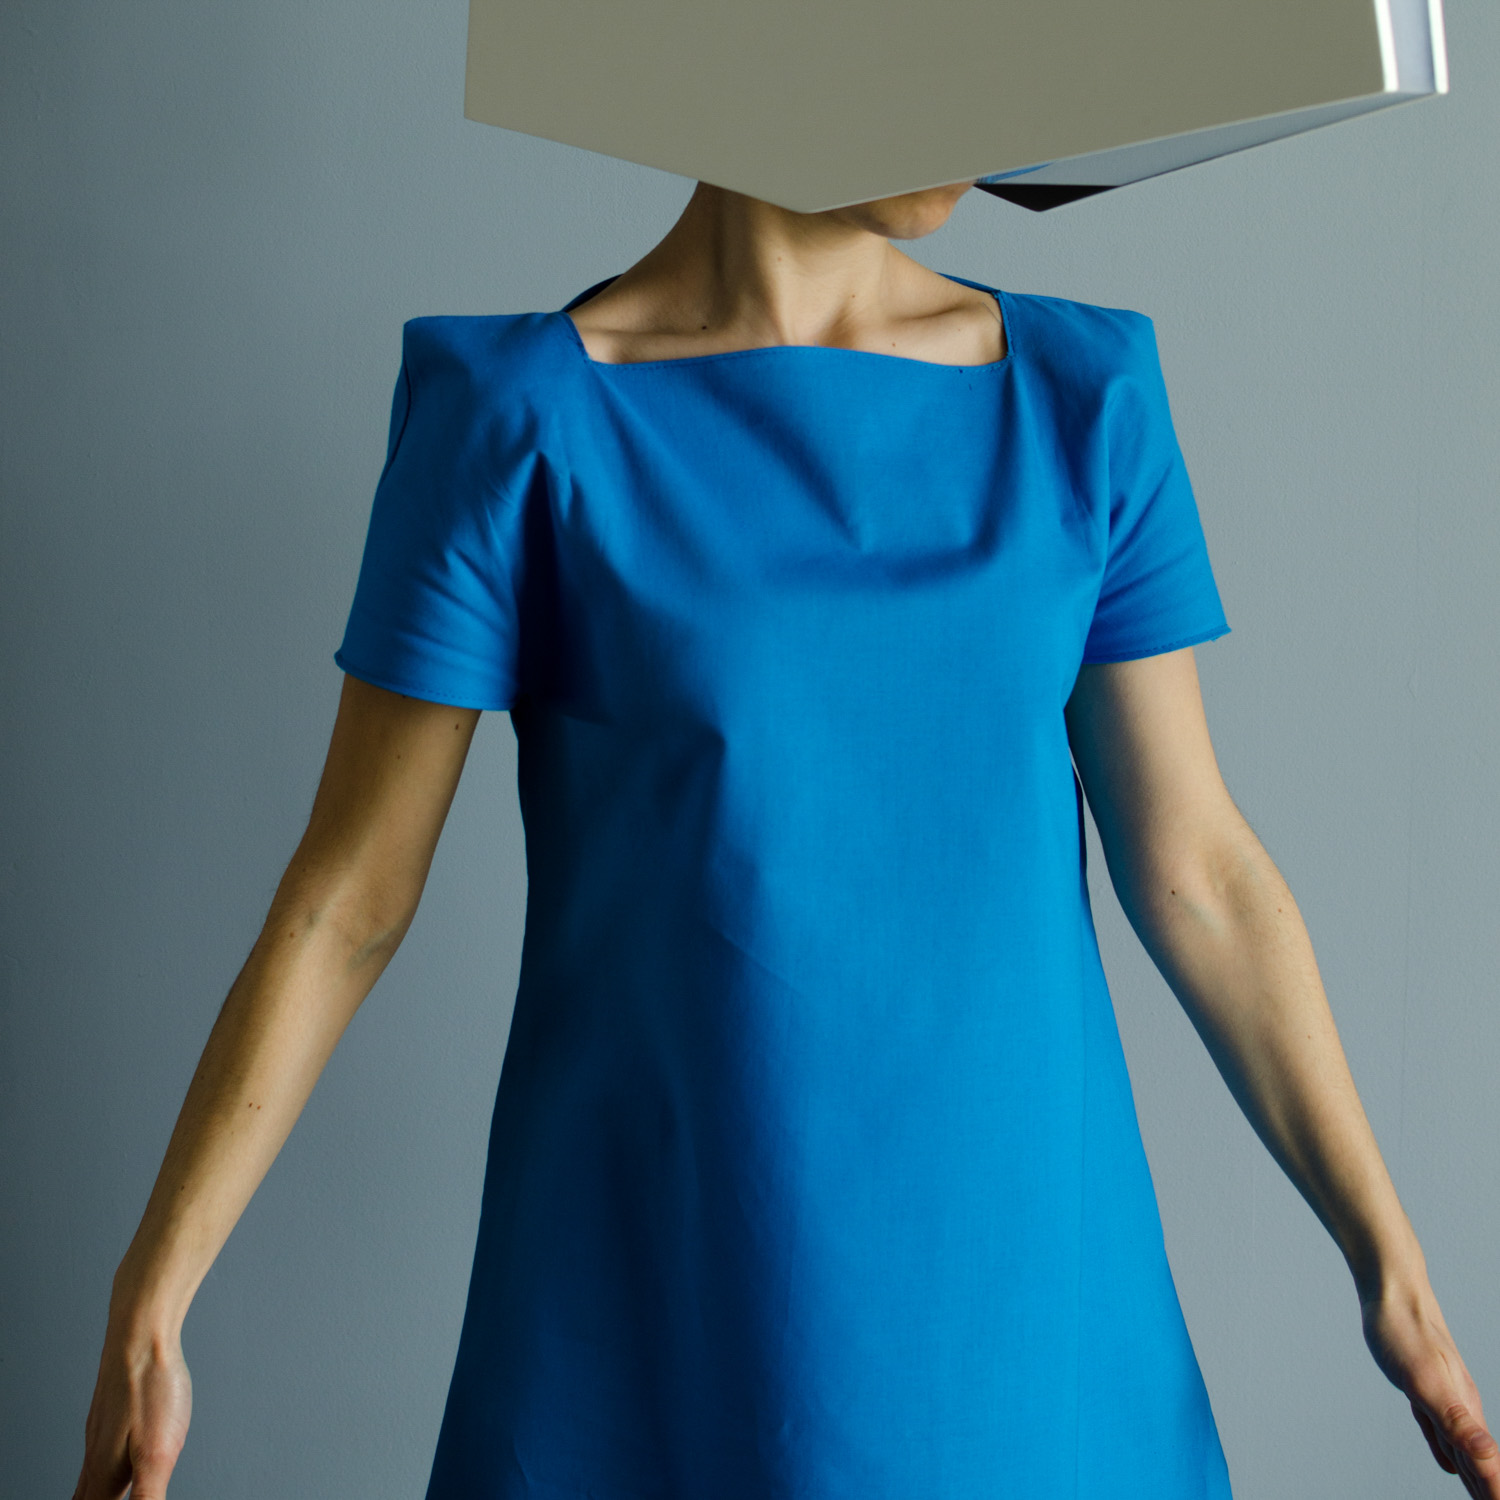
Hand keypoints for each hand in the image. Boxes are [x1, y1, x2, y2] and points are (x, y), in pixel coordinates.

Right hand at [71, 1323, 191, 1499]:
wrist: (141, 1333)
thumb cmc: (150, 1387)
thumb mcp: (158, 1453)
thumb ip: (147, 1497)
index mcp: (105, 1473)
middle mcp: (96, 1455)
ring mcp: (101, 1433)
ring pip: (88, 1479)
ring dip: (91, 1497)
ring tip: (97, 1499)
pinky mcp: (111, 1415)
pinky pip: (99, 1456)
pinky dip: (100, 1475)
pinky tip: (114, 1464)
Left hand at [1363, 1279, 1498, 1497]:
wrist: (1392, 1288)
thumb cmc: (1403, 1330)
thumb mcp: (1424, 1380)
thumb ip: (1456, 1421)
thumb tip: (1489, 1459)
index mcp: (1465, 1410)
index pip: (1487, 1467)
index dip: (1494, 1493)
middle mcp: (1461, 1406)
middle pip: (1481, 1464)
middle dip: (1490, 1492)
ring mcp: (1444, 1396)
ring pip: (1464, 1451)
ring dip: (1477, 1480)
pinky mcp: (1424, 1386)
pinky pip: (1442, 1433)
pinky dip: (1451, 1454)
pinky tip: (1450, 1464)